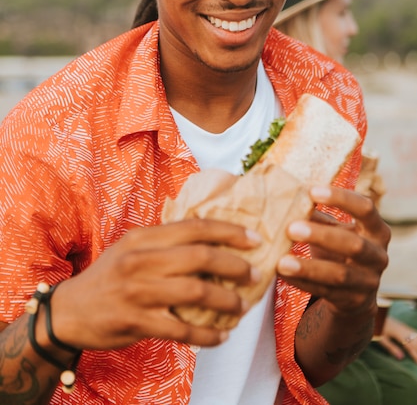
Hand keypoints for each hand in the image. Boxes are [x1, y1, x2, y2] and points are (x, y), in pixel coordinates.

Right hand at [51, 219, 260, 350]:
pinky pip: (182, 329)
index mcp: (144, 237)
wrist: (70, 311)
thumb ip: (165, 241)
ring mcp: (138, 291)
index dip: (229, 231)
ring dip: (227, 300)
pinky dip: (207, 334)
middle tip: (254, 274)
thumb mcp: (132, 247)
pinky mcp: (136, 321)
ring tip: (241, 306)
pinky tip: (221, 336)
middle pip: (201, 256)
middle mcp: (141, 260)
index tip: (254, 239)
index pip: (195, 227)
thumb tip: (212, 239)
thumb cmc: (109, 276)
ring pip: (196, 292)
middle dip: (235, 265)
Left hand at [276, 185, 390, 316]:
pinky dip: (302, 282)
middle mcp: (378, 256)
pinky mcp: (353, 301)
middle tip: (291, 228)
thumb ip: (316, 215)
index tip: (312, 191)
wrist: (355, 293)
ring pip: (339, 275)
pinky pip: (325, 292)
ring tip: (282, 261)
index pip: (365, 208)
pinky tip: (282, 272)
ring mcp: (368, 282)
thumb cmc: (339, 249)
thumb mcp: (334, 230)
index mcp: (377, 230)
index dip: (341, 198)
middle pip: (353, 245)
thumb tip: (289, 195)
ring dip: (309, 268)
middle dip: (321, 236)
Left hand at [378, 316, 416, 361]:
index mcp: (399, 334)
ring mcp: (404, 327)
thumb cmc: (377, 326)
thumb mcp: (382, 338)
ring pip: (416, 336)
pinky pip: (413, 332)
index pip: (411, 346)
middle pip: (416, 341)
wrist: (375, 313)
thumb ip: (391, 347)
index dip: (416, 355)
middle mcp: (403, 329)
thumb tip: (401, 358)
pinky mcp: (403, 326)